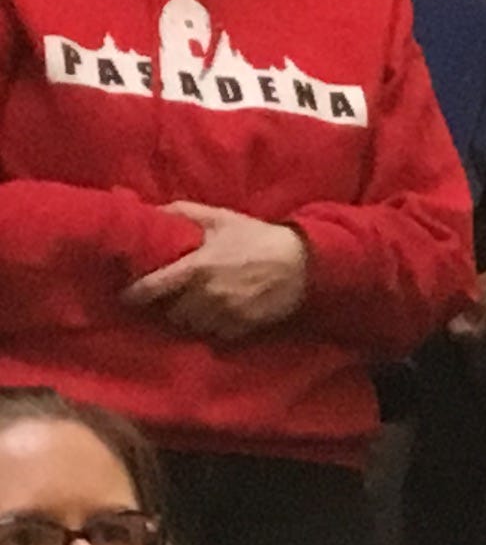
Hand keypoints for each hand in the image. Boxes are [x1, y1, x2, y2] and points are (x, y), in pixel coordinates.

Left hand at [122, 205, 309, 339]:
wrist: (301, 261)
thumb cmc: (257, 236)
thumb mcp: (220, 217)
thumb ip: (183, 212)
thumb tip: (150, 210)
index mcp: (197, 267)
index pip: (153, 287)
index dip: (134, 294)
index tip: (126, 296)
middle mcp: (208, 294)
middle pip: (173, 313)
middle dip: (171, 306)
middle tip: (173, 298)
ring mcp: (227, 313)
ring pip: (193, 326)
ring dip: (191, 318)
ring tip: (195, 307)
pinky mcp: (245, 326)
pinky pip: (217, 334)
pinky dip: (213, 327)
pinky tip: (217, 314)